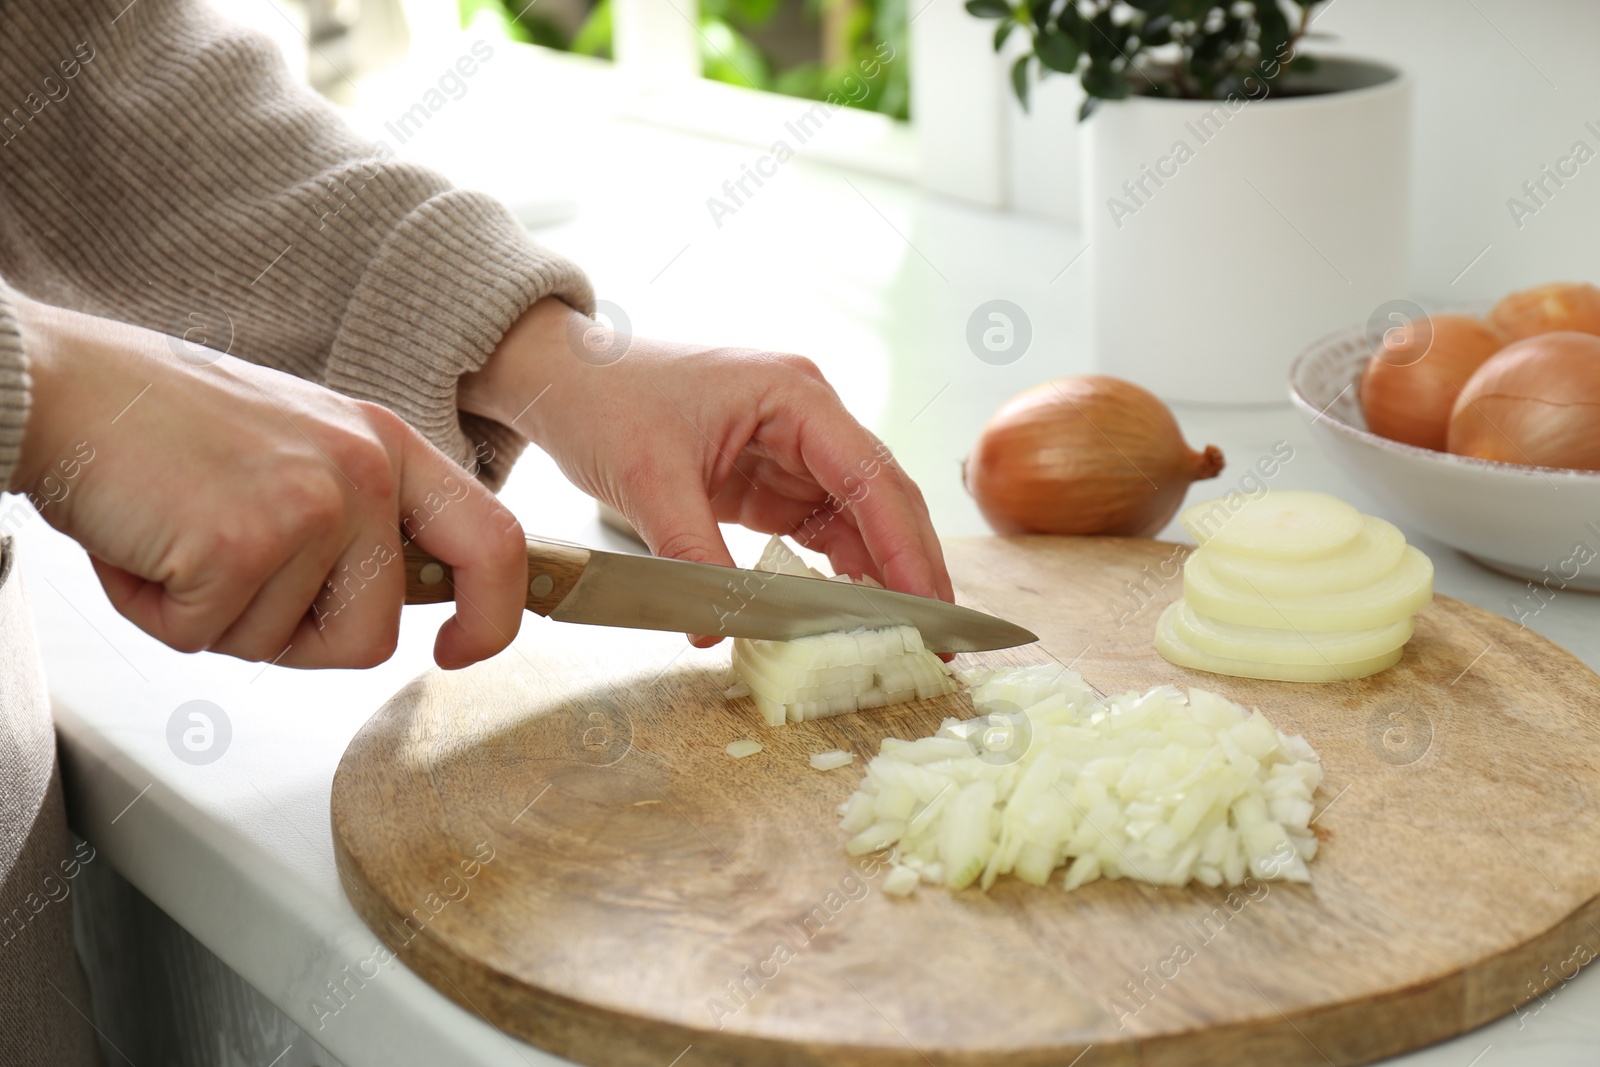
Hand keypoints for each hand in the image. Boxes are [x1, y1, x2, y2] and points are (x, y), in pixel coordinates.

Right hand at [9, 300, 526, 668]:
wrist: (60, 386)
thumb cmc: (165, 429)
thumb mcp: (298, 452)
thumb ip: (358, 520)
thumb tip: (397, 603)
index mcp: (386, 445)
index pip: (494, 542)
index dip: (492, 615)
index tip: (456, 652)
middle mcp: (365, 470)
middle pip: (371, 637)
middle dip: (294, 642)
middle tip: (230, 584)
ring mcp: (312, 504)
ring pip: (280, 646)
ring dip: (212, 618)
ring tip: (175, 539)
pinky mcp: (245, 540)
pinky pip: (208, 637)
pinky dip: (158, 611)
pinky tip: (142, 544)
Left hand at [458, 298, 953, 646]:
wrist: (560, 374)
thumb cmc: (604, 396)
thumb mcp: (647, 478)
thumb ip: (690, 554)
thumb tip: (718, 631)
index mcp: (795, 395)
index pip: (871, 476)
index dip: (904, 546)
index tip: (925, 607)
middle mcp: (809, 418)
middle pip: (882, 498)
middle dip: (911, 568)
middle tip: (938, 639)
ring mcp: (793, 449)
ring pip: (858, 520)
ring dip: (880, 577)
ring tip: (905, 639)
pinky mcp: (769, 480)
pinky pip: (818, 530)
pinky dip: (836, 573)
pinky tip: (851, 615)